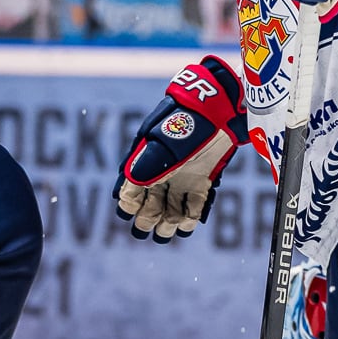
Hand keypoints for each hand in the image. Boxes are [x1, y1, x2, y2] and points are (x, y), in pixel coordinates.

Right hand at [115, 56, 246, 242]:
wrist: (213, 109)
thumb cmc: (183, 123)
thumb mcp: (159, 145)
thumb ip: (144, 171)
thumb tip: (124, 198)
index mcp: (143, 167)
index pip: (128, 196)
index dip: (128, 208)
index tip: (132, 213)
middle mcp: (160, 177)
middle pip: (149, 207)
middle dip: (148, 220)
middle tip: (153, 226)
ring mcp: (181, 180)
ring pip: (171, 210)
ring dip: (169, 223)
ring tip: (171, 229)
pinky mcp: (201, 181)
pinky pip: (193, 205)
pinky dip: (191, 217)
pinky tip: (188, 224)